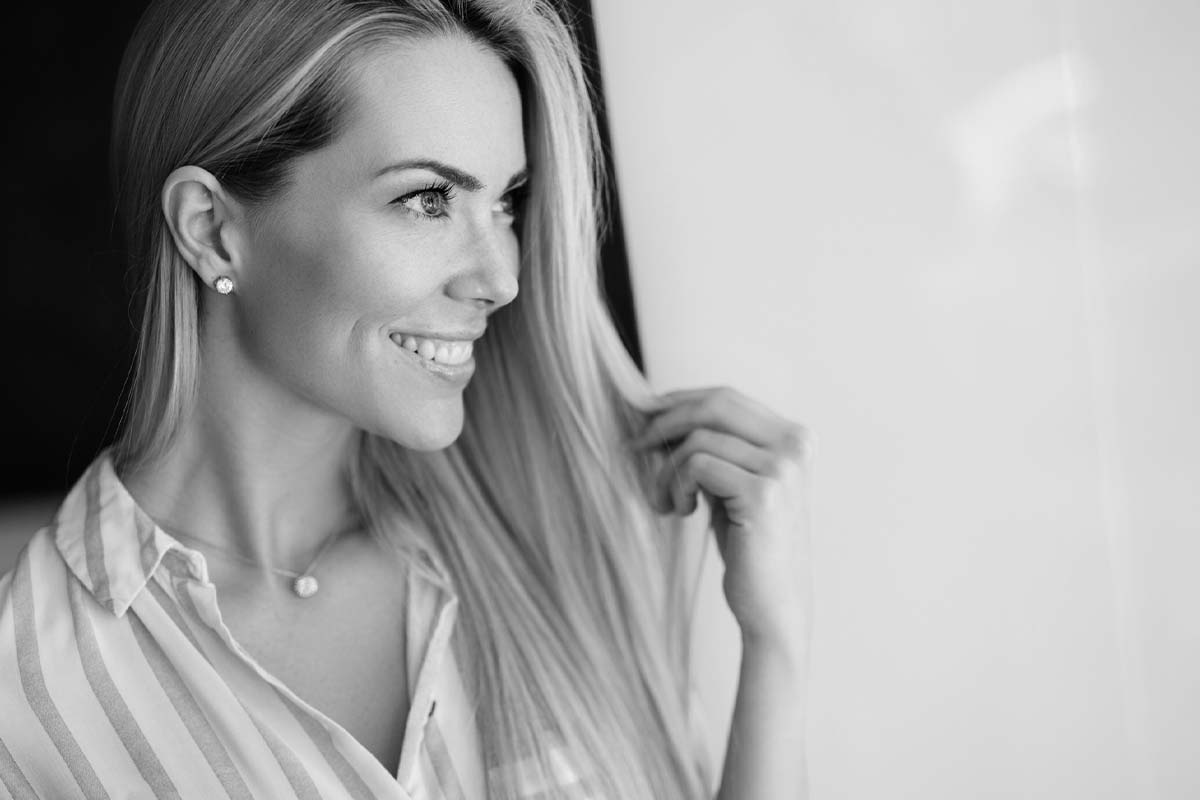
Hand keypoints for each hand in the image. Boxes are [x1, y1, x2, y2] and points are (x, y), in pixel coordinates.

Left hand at [629, 386, 811, 647]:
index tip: (644, 417)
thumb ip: (716, 446)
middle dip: (665, 421)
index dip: (679, 401)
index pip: (727, 397)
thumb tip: (658, 409)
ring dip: (667, 470)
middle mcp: (796, 446)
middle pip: (715, 404)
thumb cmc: (749, 545)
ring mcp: (783, 468)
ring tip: (665, 502)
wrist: (773, 606)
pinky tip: (681, 512)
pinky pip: (697, 465)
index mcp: (795, 437)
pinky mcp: (762, 494)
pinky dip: (676, 487)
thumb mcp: (734, 482)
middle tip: (635, 446)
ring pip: (699, 439)